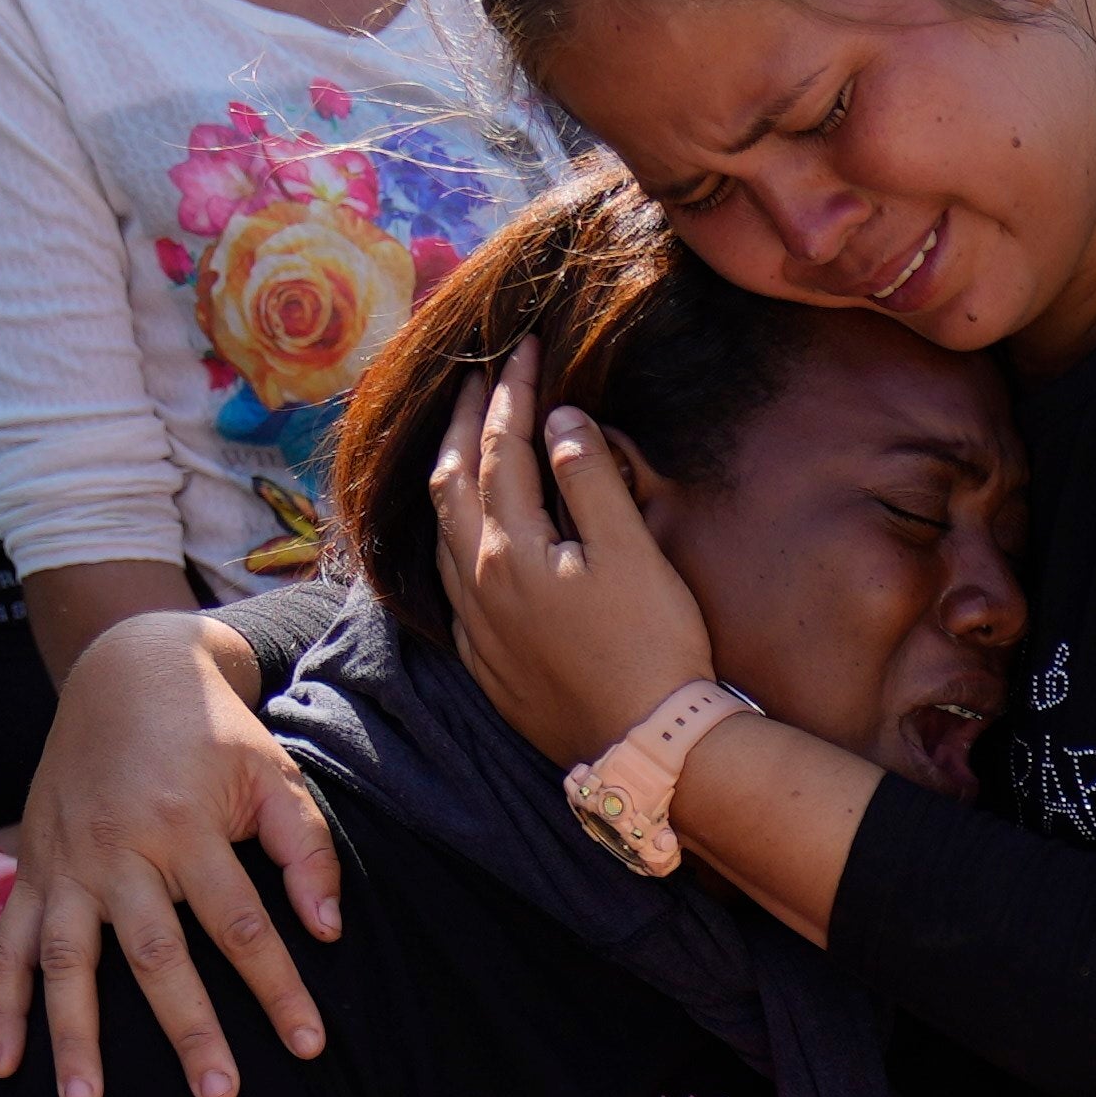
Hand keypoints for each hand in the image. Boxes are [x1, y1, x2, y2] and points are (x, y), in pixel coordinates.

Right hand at [0, 604, 335, 1096]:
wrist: (126, 674)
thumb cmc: (213, 737)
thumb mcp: (272, 775)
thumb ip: (304, 850)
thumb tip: (327, 931)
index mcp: (184, 826)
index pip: (240, 923)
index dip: (278, 987)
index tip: (309, 1046)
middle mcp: (118, 850)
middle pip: (155, 955)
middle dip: (188, 1029)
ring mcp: (66, 863)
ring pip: (67, 961)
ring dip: (73, 1035)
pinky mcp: (32, 869)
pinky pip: (10, 947)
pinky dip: (1, 1007)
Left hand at [428, 343, 727, 764]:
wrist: (648, 748)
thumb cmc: (652, 648)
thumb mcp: (632, 553)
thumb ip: (591, 478)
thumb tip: (561, 420)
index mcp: (512, 547)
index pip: (502, 448)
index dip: (512, 393)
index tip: (524, 348)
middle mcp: (479, 582)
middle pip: (452, 481)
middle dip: (462, 422)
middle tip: (475, 377)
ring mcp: (477, 626)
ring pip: (443, 533)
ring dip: (451, 476)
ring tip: (463, 442)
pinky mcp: (487, 663)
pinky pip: (453, 582)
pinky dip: (455, 537)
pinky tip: (469, 536)